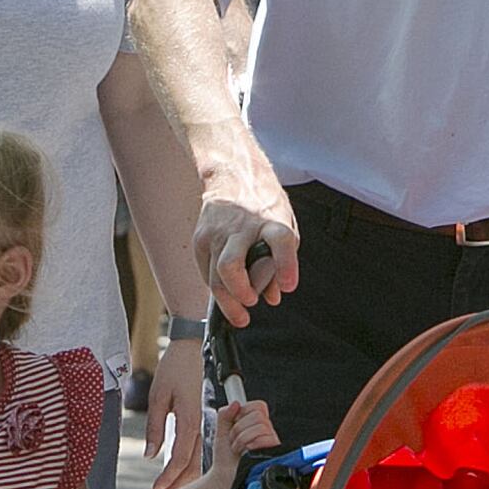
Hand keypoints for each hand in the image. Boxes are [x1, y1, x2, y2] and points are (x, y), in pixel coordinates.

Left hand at [147, 335, 210, 488]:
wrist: (189, 350)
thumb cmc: (173, 369)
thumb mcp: (158, 396)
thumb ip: (155, 427)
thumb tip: (151, 454)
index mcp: (190, 419)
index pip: (181, 458)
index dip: (170, 477)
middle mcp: (199, 424)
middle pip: (193, 464)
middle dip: (179, 484)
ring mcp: (202, 422)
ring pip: (197, 458)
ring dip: (185, 476)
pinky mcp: (199, 419)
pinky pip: (196, 447)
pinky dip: (188, 463)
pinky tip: (180, 472)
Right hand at [195, 153, 299, 324]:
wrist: (233, 175)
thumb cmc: (264, 205)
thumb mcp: (285, 226)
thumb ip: (281, 262)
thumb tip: (272, 297)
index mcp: (272, 221)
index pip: (280, 241)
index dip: (285, 265)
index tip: (287, 286)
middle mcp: (243, 227)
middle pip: (232, 267)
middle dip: (240, 294)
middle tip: (250, 304)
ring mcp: (218, 233)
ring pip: (216, 278)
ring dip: (228, 301)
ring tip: (239, 313)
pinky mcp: (201, 238)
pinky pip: (207, 273)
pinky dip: (218, 286)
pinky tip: (227, 290)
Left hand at [200, 399, 281, 488]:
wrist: (225, 478)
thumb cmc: (225, 458)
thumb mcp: (221, 431)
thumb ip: (225, 414)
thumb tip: (235, 403)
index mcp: (255, 424)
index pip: (258, 406)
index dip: (243, 413)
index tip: (234, 425)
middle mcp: (266, 431)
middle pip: (258, 415)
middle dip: (239, 428)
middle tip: (234, 440)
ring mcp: (270, 441)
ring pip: (261, 425)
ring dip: (242, 438)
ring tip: (238, 448)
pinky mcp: (273, 451)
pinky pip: (266, 438)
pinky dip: (250, 444)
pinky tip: (246, 452)